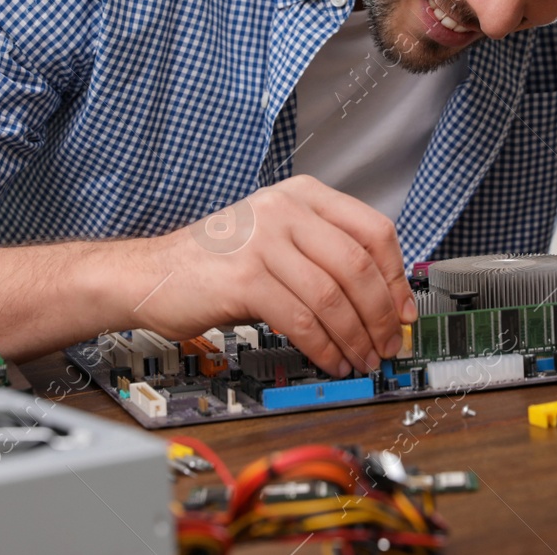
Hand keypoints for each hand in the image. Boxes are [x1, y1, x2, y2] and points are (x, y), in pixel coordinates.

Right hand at [135, 175, 417, 376]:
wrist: (152, 273)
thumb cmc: (219, 262)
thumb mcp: (279, 239)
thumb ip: (325, 256)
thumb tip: (382, 301)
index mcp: (303, 194)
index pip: (374, 230)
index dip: (397, 277)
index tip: (404, 312)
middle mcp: (286, 209)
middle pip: (359, 266)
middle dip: (381, 315)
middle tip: (387, 345)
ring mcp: (263, 241)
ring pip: (333, 296)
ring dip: (355, 337)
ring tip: (361, 360)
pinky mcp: (244, 278)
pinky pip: (302, 320)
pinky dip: (324, 347)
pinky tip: (331, 360)